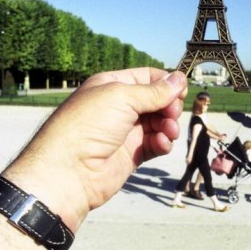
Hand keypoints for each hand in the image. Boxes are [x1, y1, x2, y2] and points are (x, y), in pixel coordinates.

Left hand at [3, 68, 186, 231]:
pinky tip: (161, 144)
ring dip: (169, 125)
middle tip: (172, 113)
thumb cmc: (87, 127)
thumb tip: (179, 79)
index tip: (182, 89)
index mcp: (111, 86)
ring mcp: (125, 131)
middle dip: (170, 105)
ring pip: (159, 122)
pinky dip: (163, 142)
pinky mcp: (131, 154)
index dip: (166, 82)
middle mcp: (118, 107)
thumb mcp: (121, 97)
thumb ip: (154, 91)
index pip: (147, 77)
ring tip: (168, 131)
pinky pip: (156, 144)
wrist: (68, 172)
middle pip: (157, 100)